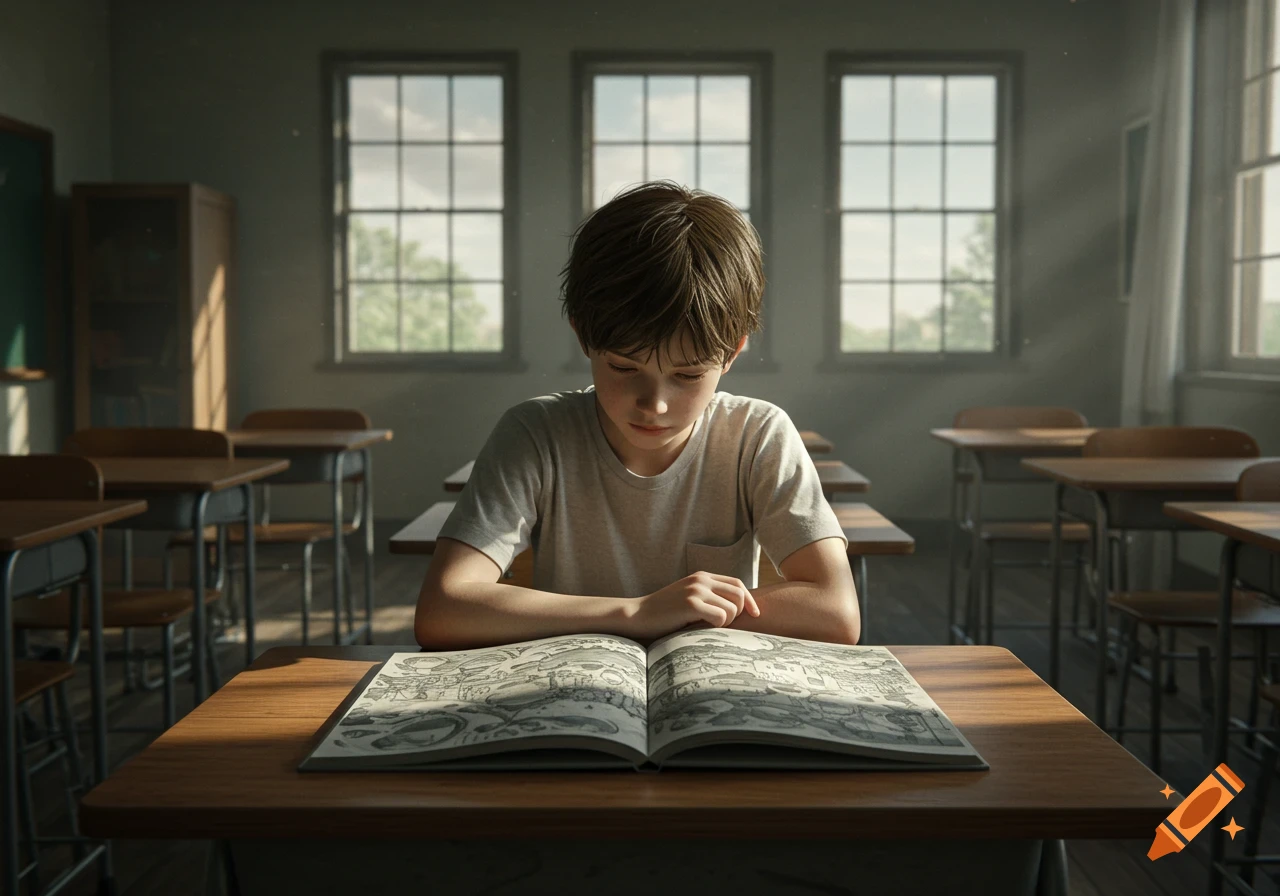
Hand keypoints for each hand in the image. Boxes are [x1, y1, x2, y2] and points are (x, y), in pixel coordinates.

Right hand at [627, 572, 760, 640]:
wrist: (637, 616)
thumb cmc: (664, 614)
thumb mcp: (689, 599)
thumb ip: (709, 598)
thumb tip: (739, 610)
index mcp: (702, 577)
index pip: (737, 584)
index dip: (749, 600)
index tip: (755, 615)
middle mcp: (701, 580)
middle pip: (739, 594)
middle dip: (738, 613)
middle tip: (724, 626)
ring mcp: (695, 590)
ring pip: (732, 608)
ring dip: (726, 622)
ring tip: (709, 627)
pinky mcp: (691, 604)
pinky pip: (721, 617)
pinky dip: (717, 626)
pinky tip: (702, 629)